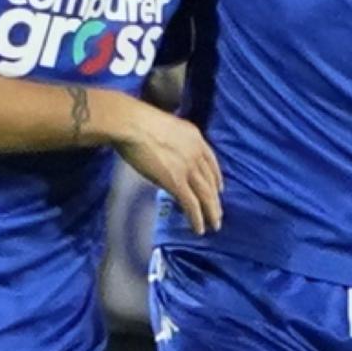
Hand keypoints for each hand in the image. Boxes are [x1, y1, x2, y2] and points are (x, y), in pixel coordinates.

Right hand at [105, 95, 222, 233]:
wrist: (132, 124)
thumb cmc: (138, 122)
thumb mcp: (166, 127)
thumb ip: (173, 142)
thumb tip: (167, 155)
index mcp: (195, 137)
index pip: (212, 161)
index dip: (217, 178)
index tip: (219, 189)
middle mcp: (196, 153)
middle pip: (211, 181)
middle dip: (216, 200)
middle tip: (218, 214)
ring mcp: (188, 168)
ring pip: (206, 195)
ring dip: (211, 212)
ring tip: (214, 226)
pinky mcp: (176, 182)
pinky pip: (191, 204)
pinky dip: (197, 218)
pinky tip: (198, 228)